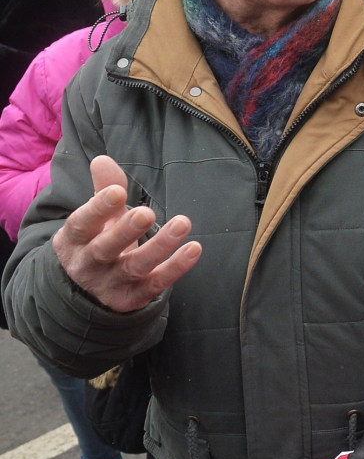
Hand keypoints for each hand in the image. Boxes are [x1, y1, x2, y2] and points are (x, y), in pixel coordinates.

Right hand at [52, 156, 199, 311]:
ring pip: (135, 267)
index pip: (81, 224)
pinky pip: (156, 284)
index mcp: (73, 240)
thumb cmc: (97, 240)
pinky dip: (176, 267)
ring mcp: (110, 284)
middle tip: (147, 213)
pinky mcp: (132, 298)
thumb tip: (103, 159)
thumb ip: (103, 189)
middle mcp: (88, 264)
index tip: (118, 192)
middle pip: (106, 248)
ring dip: (160, 246)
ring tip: (182, 223)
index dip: (98, 208)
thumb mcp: (96, 217)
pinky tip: (194, 248)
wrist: (87, 291)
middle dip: (126, 230)